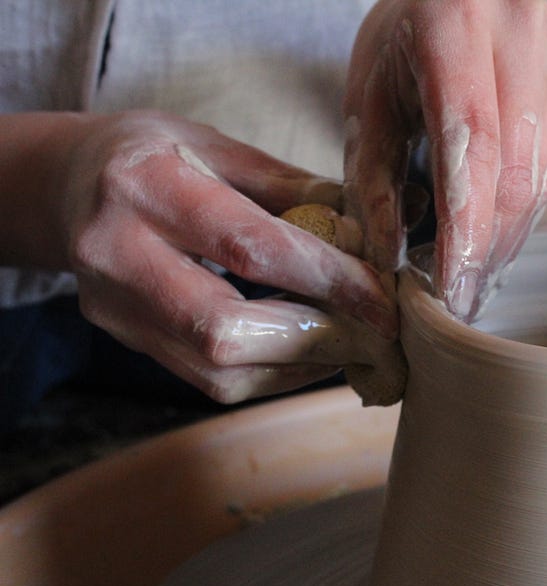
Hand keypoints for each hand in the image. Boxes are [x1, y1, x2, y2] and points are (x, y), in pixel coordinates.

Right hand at [57, 110, 397, 402]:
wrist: (69, 184)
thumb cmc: (158, 157)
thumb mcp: (223, 149)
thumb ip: (298, 190)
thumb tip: (383, 225)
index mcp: (145, 185)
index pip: (250, 247)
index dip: (327, 280)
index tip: (384, 298)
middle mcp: (117, 253)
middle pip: (225, 330)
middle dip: (317, 337)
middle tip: (377, 331)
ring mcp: (114, 306)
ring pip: (219, 371)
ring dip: (303, 363)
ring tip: (353, 338)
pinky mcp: (125, 339)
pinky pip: (211, 381)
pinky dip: (276, 371)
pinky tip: (312, 346)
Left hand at [344, 0, 546, 319]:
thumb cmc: (407, 44)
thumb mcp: (370, 96)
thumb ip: (372, 175)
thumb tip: (390, 257)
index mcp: (455, 19)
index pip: (471, 141)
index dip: (465, 225)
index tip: (453, 288)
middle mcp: (522, 29)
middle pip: (513, 168)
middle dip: (487, 247)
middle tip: (463, 300)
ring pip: (540, 174)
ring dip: (508, 236)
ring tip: (477, 274)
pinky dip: (526, 207)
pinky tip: (500, 232)